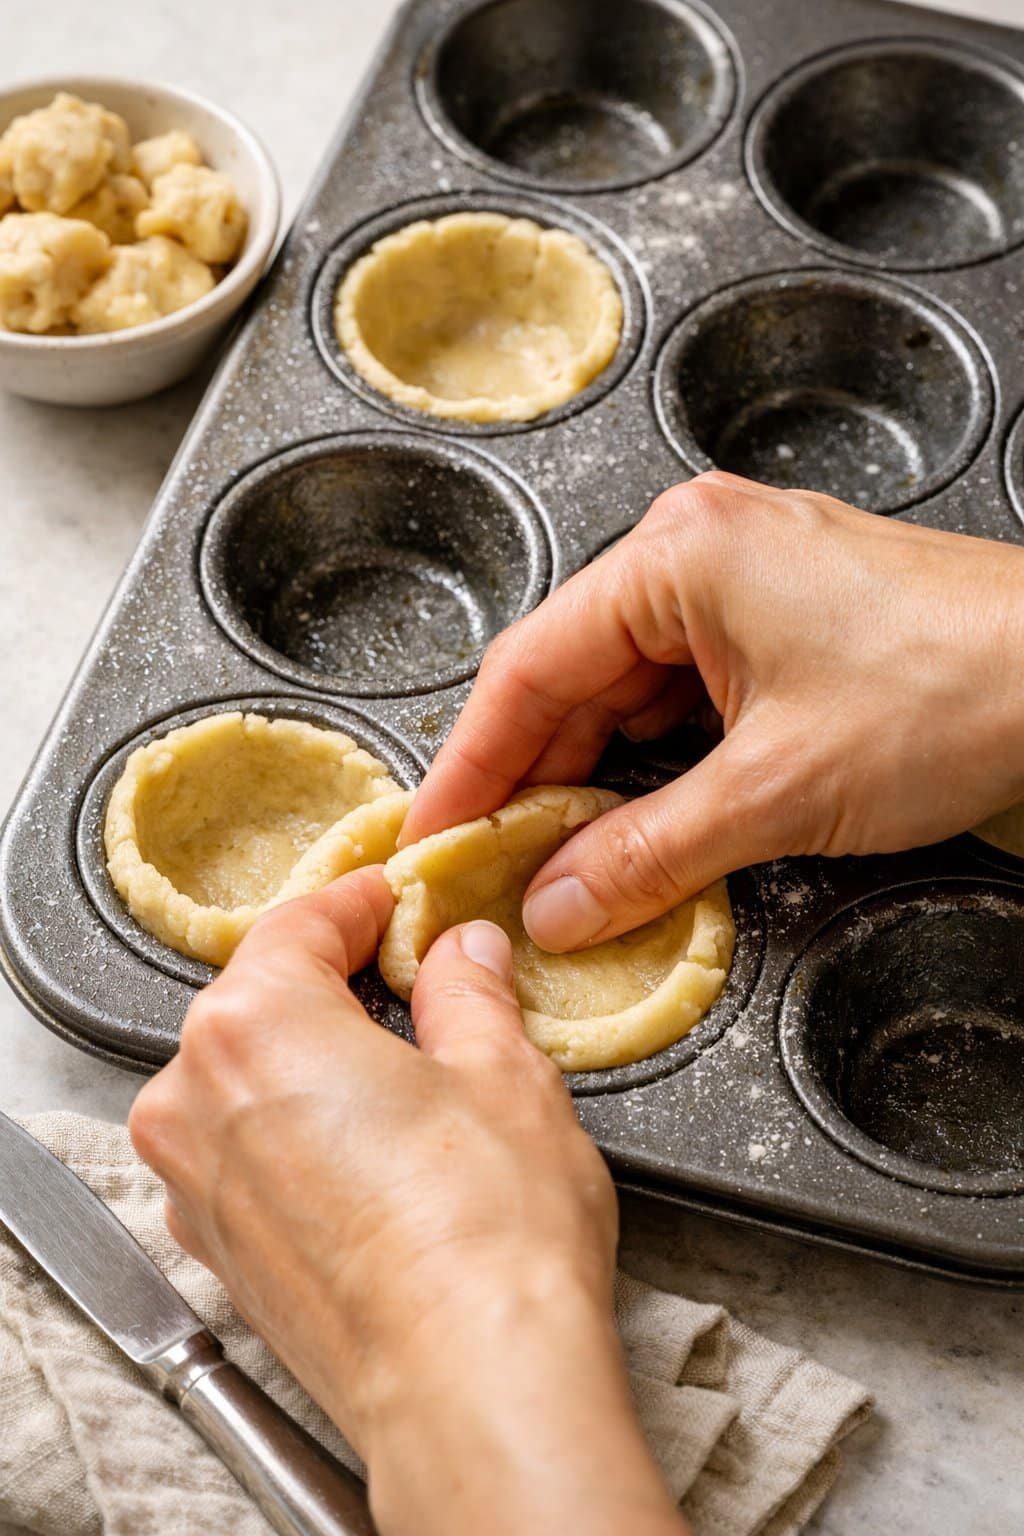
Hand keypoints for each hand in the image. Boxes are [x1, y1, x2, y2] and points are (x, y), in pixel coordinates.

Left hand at [129, 869, 686, 1535]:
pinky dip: (299, 1131)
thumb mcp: (502, 1073)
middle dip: (338, 980)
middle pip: (261, 998)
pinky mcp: (216, 1251)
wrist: (467, 1390)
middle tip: (417, 976)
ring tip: (408, 1072)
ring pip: (249, 1078)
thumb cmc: (484, 1234)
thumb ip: (468, 993)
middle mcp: (196, 1098)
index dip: (361, 901)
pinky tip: (376, 1152)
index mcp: (254, 1023)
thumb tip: (462, 955)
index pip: (299, 922)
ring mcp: (196, 1183)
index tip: (399, 898)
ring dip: (317, 1058)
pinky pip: (247, 1152)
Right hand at [402, 472, 1023, 949]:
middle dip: (531, 781)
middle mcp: (698, 551)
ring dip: (592, 778)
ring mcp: (740, 583)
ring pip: (625, 692)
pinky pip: (682, 696)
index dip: (471, 767)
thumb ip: (650, 853)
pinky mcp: (779, 622)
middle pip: (570, 679)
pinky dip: (653, 763)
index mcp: (678, 555)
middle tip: (488, 869)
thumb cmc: (962, 688)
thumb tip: (558, 903)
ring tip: (554, 863)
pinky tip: (635, 822)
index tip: (432, 837)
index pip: (529, 669)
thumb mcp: (779, 791)